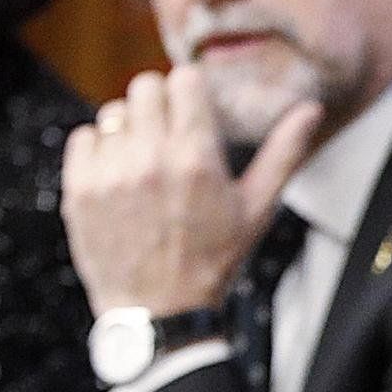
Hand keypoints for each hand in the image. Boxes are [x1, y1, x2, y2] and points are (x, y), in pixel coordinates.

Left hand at [62, 65, 319, 314]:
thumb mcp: (257, 209)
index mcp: (196, 159)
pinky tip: (118, 174)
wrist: (159, 312)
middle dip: (159, 103)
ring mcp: (110, 174)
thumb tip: (311, 109)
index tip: (192, 110)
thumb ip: (283, 153)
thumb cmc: (214, 260)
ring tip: (143, 160)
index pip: (183, 80)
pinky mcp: (80, 190)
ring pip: (113, 112)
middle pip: (144, 86)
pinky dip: (99, 149)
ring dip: (129, 129)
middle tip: (168, 132)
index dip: (189, 91)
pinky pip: (83, 137)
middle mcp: (150, 160)